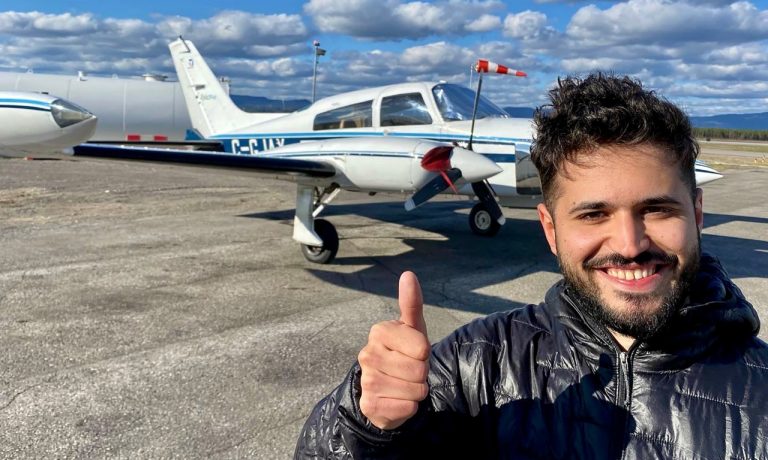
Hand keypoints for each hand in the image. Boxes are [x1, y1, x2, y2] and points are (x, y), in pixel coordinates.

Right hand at [358, 271, 430, 429]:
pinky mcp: (370, 405)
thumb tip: (408, 274)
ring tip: (404, 384)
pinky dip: (409, 407)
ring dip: (417, 391)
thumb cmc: (405, 352)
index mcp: (379, 332)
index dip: (424, 354)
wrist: (388, 388)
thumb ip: (411, 302)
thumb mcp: (413, 328)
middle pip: (419, 371)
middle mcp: (367, 354)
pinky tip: (397, 400)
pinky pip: (406, 408)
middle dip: (421, 374)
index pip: (422, 348)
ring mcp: (367, 381)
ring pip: (414, 390)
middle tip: (409, 371)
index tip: (414, 352)